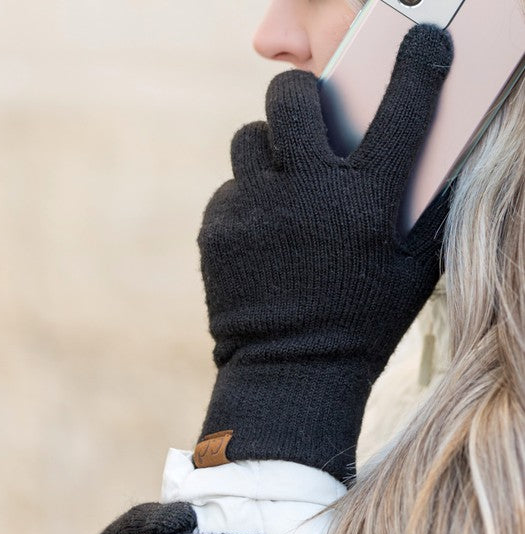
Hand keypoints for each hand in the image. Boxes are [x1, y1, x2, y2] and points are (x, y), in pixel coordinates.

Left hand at [196, 24, 453, 481]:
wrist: (293, 374)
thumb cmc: (362, 326)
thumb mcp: (410, 271)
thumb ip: (421, 213)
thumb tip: (431, 165)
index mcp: (368, 199)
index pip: (404, 107)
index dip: (419, 65)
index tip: (422, 44)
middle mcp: (310, 191)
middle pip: (292, 95)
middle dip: (302, 99)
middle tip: (310, 125)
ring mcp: (257, 207)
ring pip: (250, 138)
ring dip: (267, 154)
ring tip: (279, 191)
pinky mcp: (217, 228)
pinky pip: (229, 190)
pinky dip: (245, 205)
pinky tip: (259, 239)